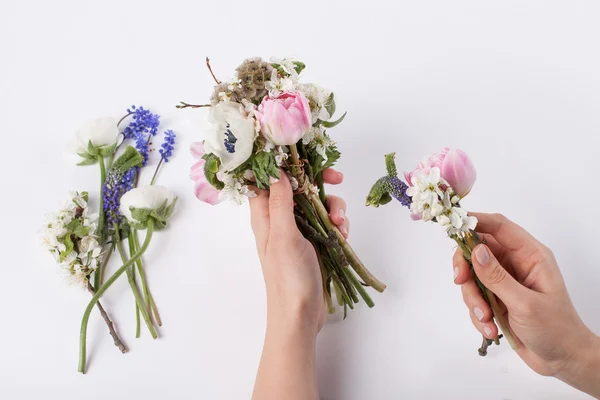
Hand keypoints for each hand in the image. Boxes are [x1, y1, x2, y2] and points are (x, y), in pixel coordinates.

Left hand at [249, 168, 346, 333]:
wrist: (301, 314)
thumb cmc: (288, 278)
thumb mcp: (283, 236)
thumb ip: (281, 202)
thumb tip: (276, 169)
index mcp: (265, 215)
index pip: (268, 179)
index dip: (283, 164)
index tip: (304, 157)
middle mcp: (281, 219)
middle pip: (299, 186)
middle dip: (319, 182)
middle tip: (337, 178)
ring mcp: (299, 230)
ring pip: (318, 203)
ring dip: (333, 207)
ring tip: (340, 224)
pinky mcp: (315, 242)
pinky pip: (329, 222)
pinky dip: (338, 224)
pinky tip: (342, 235)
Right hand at [453, 213, 599, 395]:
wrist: (562, 359)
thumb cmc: (555, 329)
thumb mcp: (525, 304)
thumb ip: (497, 277)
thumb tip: (475, 250)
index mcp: (531, 256)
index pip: (499, 227)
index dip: (475, 221)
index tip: (453, 227)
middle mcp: (516, 264)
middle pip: (477, 250)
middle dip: (466, 269)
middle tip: (460, 282)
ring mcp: (505, 281)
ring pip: (472, 277)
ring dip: (473, 300)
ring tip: (486, 320)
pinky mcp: (497, 298)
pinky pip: (475, 297)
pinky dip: (477, 314)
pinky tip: (491, 329)